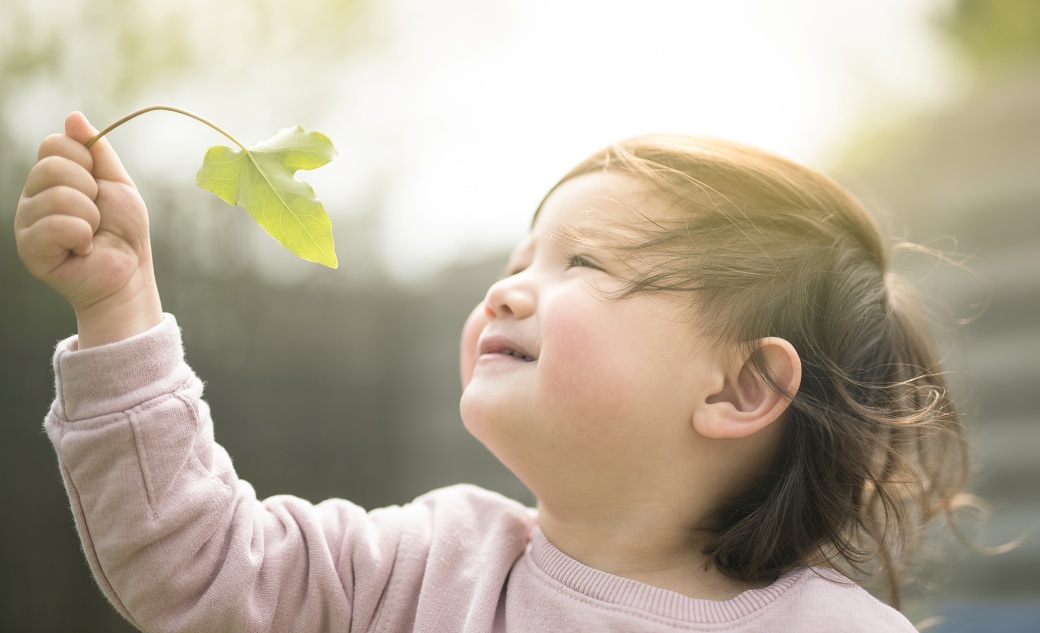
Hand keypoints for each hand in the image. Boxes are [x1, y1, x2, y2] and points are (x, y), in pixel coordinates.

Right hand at [15, 112, 161, 347]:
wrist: (128, 274)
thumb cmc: (123, 232)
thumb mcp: (117, 184)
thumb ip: (97, 151)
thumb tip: (73, 117)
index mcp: (51, 178)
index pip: (54, 143)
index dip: (86, 161)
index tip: (98, 185)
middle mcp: (32, 196)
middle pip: (53, 165)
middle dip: (90, 190)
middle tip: (97, 215)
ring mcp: (27, 221)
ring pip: (59, 195)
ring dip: (90, 216)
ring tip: (92, 233)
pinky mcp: (29, 248)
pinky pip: (57, 224)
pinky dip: (82, 235)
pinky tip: (83, 248)